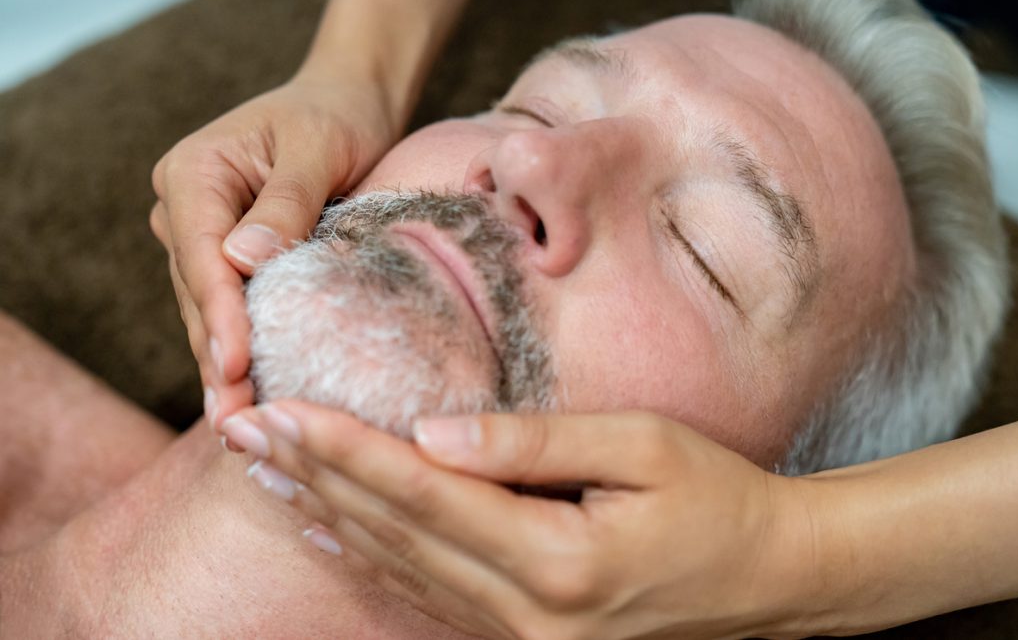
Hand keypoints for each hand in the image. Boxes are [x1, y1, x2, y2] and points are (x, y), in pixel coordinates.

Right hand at [149, 75, 397, 427]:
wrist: (348, 105)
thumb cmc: (335, 118)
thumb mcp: (316, 148)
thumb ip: (285, 202)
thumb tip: (244, 259)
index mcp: (194, 174)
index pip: (202, 255)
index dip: (219, 313)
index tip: (236, 364)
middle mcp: (187, 210)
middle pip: (200, 294)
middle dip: (220, 359)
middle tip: (238, 423)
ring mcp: (205, 240)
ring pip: (212, 313)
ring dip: (228, 370)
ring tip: (242, 430)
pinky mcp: (233, 262)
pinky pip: (236, 311)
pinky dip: (247, 353)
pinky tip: (257, 400)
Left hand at [221, 403, 824, 639]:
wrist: (770, 581)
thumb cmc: (716, 500)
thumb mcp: (642, 449)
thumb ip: (537, 442)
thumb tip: (435, 431)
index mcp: (560, 559)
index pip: (425, 494)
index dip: (346, 449)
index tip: (280, 408)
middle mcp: (527, 612)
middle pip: (396, 535)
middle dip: (313, 476)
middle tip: (240, 429)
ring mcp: (522, 637)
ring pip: (400, 570)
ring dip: (327, 515)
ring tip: (263, 472)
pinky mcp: (523, 637)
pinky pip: (429, 597)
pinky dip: (371, 558)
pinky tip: (329, 529)